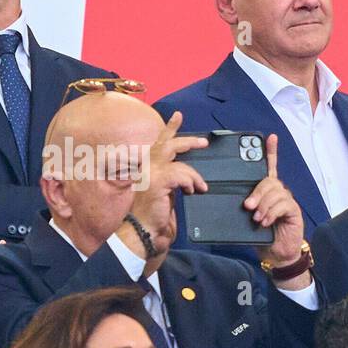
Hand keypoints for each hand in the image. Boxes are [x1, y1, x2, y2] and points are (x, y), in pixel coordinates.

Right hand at [116, 111, 207, 260]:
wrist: (143, 231)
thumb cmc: (153, 216)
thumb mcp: (165, 192)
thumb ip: (172, 179)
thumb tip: (188, 175)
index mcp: (147, 167)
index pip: (158, 143)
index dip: (169, 129)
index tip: (178, 116)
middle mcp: (146, 167)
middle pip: (168, 145)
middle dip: (187, 141)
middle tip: (204, 142)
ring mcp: (150, 173)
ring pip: (179, 163)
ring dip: (194, 176)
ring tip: (201, 187)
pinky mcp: (157, 182)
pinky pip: (181, 175)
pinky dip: (191, 183)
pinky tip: (193, 192)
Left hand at [249, 136, 308, 287]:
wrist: (276, 254)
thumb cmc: (261, 236)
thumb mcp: (247, 219)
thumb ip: (244, 207)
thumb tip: (233, 201)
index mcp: (266, 192)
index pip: (269, 167)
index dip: (270, 152)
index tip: (270, 138)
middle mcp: (278, 193)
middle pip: (269, 181)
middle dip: (257, 192)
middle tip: (248, 207)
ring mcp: (286, 201)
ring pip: (275, 192)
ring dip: (263, 205)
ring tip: (257, 219)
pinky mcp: (293, 211)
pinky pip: (283, 204)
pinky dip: (272, 213)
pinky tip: (266, 221)